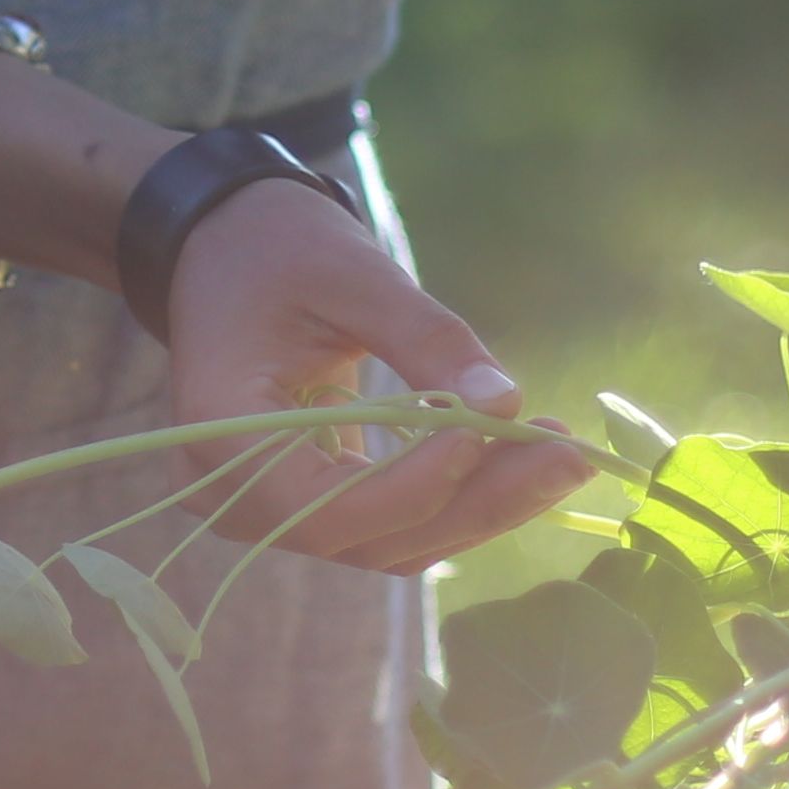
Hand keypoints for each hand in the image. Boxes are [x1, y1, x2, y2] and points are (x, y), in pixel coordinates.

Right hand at [157, 183, 589, 573]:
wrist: (224, 245)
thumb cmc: (276, 246)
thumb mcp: (354, 275)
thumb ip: (427, 341)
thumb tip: (506, 401)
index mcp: (221, 432)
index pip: (328, 503)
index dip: (418, 483)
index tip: (495, 428)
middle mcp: (234, 493)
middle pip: (370, 536)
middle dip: (477, 502)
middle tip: (567, 455)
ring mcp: (269, 508)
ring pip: (391, 543)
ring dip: (480, 507)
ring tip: (559, 456)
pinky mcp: (307, 501)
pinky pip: (388, 524)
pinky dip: (456, 498)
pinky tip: (518, 459)